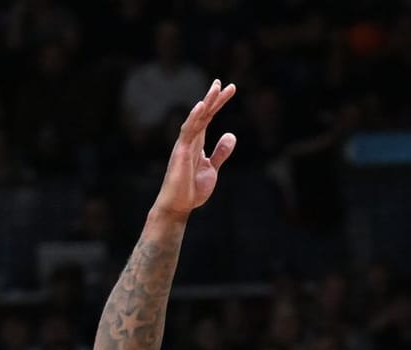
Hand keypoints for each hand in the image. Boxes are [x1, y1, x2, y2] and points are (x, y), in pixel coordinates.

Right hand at [152, 81, 238, 221]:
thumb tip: (231, 135)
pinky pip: (188, 131)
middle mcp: (190, 139)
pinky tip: (201, 106)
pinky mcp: (181, 152)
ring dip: (206, 103)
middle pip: (204, 114)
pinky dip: (194, 118)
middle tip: (224, 83)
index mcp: (198, 142)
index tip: (227, 89)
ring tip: (216, 88)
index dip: (218, 103)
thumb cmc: (191, 189)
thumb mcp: (212, 168)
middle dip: (214, 98)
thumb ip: (221, 152)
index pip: (209, 117)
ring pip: (196, 119)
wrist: (178, 205)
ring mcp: (185, 144)